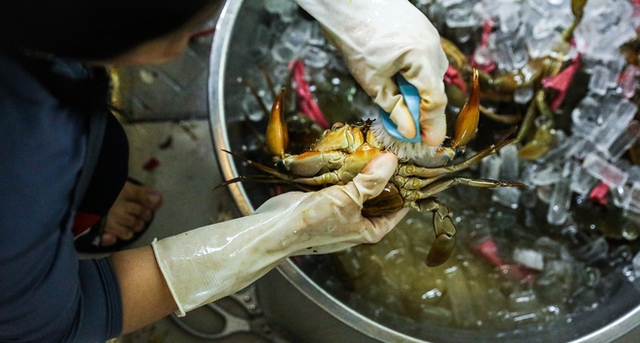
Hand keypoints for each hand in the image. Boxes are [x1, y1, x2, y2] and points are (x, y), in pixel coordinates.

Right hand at [152, 153, 407, 315]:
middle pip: (378, 196)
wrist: (274, 227)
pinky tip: (349, 151)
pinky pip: (339, 183)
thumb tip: (392, 161)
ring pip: (358, 187)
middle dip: (383, 175)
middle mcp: (357, 222)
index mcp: (369, 230)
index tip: (414, 167)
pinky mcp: (323, 200)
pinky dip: (344, 169)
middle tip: (392, 150)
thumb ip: (371, 181)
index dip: (407, 189)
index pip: (398, 210)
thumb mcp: (348, 200)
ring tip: (373, 146)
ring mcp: (339, 211)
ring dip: (363, 169)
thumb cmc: (313, 222)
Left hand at [294, 0, 448, 145]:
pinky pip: (425, 62)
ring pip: (429, 76)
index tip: (429, 143)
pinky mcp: (424, 33)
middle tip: (404, 126)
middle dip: (420, 110)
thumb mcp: (372, 81)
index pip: (435, 101)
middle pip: (434, 89)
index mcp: (422, 58)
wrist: (350, 3)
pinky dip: (413, 75)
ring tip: (393, 95)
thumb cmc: (356, 36)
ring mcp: (431, 37)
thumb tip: (409, 130)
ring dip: (415, 91)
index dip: (433, 125)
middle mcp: (433, 47)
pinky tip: (395, 77)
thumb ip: (393, 108)